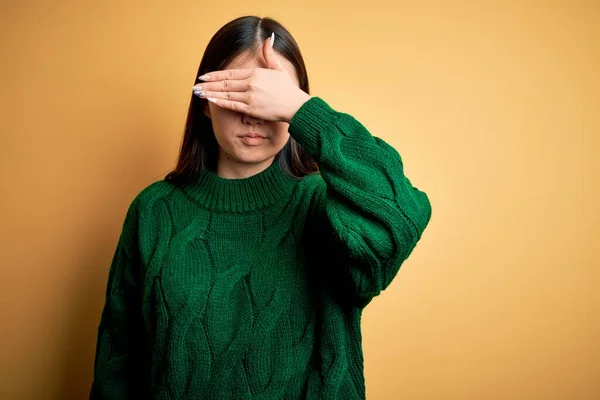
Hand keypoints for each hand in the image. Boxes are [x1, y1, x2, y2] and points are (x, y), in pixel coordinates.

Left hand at [192, 33, 311, 122]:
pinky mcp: (251, 109)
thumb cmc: (288, 89)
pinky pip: (232, 105)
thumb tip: (268, 38)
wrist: (295, 105)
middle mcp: (250, 84)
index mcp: (255, 73)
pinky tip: (211, 100)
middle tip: (195, 86)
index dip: (215, 75)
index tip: (204, 76)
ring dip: (210, 93)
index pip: (229, 73)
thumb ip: (269, 54)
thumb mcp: (278, 68)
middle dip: (208, 85)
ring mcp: (250, 97)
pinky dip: (220, 102)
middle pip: (224, 84)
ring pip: (225, 94)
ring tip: (198, 94)